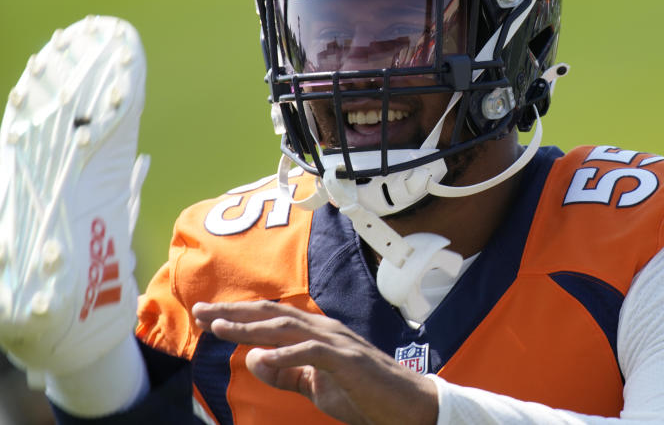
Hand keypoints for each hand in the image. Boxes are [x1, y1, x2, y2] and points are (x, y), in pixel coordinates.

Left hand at [192, 301, 437, 424]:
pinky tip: (261, 356)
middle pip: (273, 314)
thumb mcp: (315, 387)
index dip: (238, 314)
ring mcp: (337, 343)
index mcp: (318, 333)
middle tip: (200, 312)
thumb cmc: (363, 395)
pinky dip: (285, 354)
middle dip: (234, 312)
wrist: (408, 405)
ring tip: (220, 329)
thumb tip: (253, 357)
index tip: (206, 317)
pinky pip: (312, 353)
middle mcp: (325, 330)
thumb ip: (285, 373)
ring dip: (251, 327)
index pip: (271, 317)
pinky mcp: (348, 361)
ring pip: (287, 328)